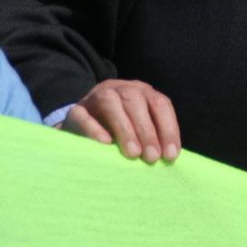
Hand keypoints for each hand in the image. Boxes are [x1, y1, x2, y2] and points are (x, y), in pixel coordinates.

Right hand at [61, 78, 180, 162]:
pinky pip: (82, 115)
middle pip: (135, 100)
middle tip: (152, 158)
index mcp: (141, 92)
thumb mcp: (139, 130)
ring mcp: (95, 96)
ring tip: (133, 154)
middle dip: (147, 130)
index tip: (171, 155)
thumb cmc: (118, 131)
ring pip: (110, 102)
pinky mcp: (75, 110)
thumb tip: (170, 158)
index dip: (168, 128)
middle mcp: (120, 89)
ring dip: (124, 128)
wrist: (81, 127)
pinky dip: (94, 128)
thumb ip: (153, 138)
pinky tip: (105, 143)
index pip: (160, 104)